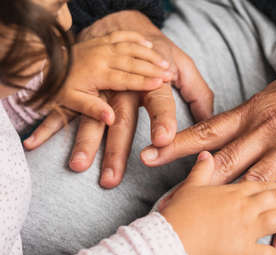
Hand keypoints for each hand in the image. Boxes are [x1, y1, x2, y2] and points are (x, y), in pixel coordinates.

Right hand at [24, 11, 213, 187]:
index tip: (163, 141)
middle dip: (117, 150)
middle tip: (112, 178)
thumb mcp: (184, 67)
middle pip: (122, 120)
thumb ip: (199, 94)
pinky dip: (51, 124)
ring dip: (85, 142)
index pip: (160, 102)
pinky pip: (67, 108)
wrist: (127, 27)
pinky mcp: (85, 88)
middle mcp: (126, 86)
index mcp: (153, 81)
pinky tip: (37, 141)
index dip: (163, 120)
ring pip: (93, 117)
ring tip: (79, 166)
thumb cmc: (160, 54)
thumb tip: (210, 122)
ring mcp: (102, 88)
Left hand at [48, 30, 171, 124]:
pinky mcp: (102, 40)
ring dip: (149, 54)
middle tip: (169, 73)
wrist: (47, 62)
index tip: (160, 83)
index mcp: (97, 73)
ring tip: (164, 61)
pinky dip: (136, 38)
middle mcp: (102, 57)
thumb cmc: (60, 85)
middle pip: (132, 62)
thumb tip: (111, 119)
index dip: (143, 81)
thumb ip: (92, 109)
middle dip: (153, 68)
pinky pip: (122, 36)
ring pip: (130, 48)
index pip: (125, 78)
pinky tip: (148, 43)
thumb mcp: (71, 101)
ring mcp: (102, 46)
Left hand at [142, 42, 275, 252]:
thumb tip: (231, 125)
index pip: (208, 131)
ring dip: (233, 211)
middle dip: (192, 184)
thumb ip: (252, 112)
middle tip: (165, 202)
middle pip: (223, 163)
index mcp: (254, 112)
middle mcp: (266, 133)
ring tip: (211, 233)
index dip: (177, 144)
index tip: (150, 154)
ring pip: (255, 186)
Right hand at [161, 151, 275, 254]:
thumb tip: (206, 154)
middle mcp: (244, 207)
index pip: (260, 183)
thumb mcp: (189, 188)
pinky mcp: (244, 252)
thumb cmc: (178, 214)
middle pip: (274, 199)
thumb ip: (201, 170)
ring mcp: (247, 229)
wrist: (170, 242)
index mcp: (232, 191)